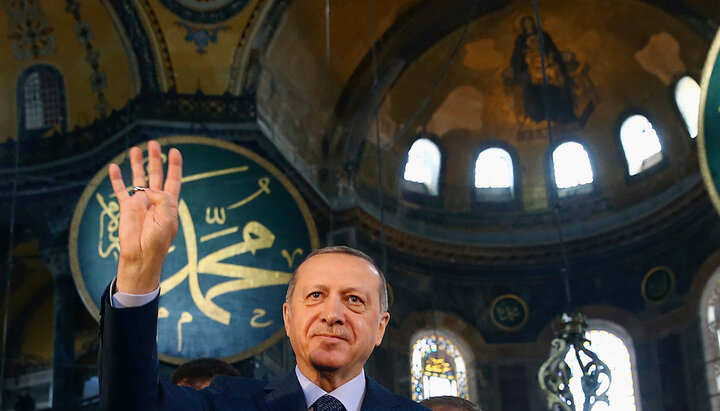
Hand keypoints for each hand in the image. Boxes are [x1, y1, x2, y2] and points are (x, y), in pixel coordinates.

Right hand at [108, 140, 182, 293]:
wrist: (141, 256)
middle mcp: (154, 200)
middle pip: (155, 174)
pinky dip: (117, 179)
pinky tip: (114, 167)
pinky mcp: (126, 208)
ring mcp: (140, 202)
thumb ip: (161, 199)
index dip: (174, 166)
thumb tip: (147, 188)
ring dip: (137, 164)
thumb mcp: (166, 219)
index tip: (174, 151)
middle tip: (153, 144)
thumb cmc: (157, 241)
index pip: (173, 180)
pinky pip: (120, 190)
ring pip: (138, 178)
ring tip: (135, 149)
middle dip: (155, 159)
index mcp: (169, 203)